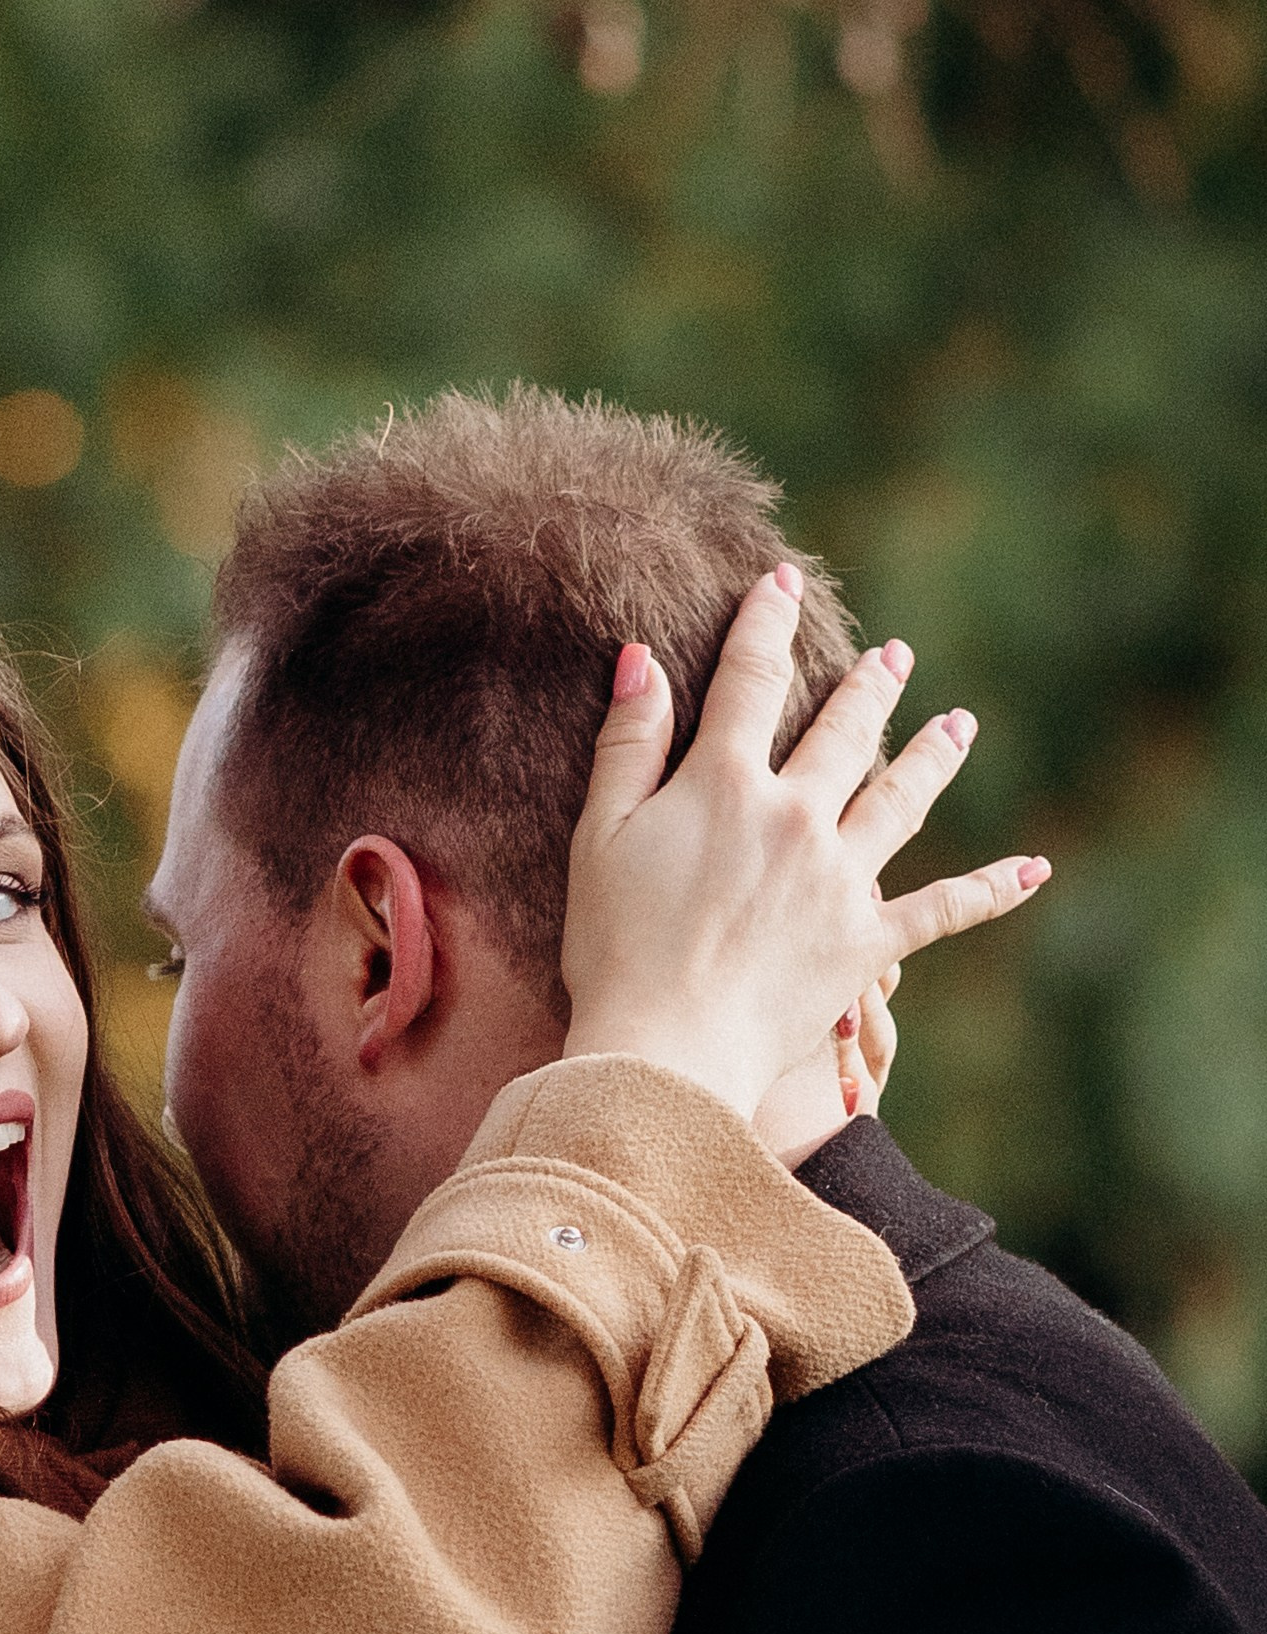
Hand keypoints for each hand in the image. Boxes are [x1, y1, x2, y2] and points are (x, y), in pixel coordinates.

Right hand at [560, 566, 1045, 1119]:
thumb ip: (627, 746)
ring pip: (901, 800)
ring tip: (959, 724)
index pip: (749, 683)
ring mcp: (840, 879)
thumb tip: (642, 659)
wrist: (665, 1050)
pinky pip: (942, 908)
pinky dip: (991, 888)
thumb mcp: (599, 837)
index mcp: (724, 786)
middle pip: (842, 733)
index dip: (765, 625)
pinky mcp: (867, 943)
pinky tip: (1033, 868)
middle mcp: (796, 817)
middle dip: (869, 687)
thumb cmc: (614, 948)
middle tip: (896, 656)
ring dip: (933, 756)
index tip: (781, 583)